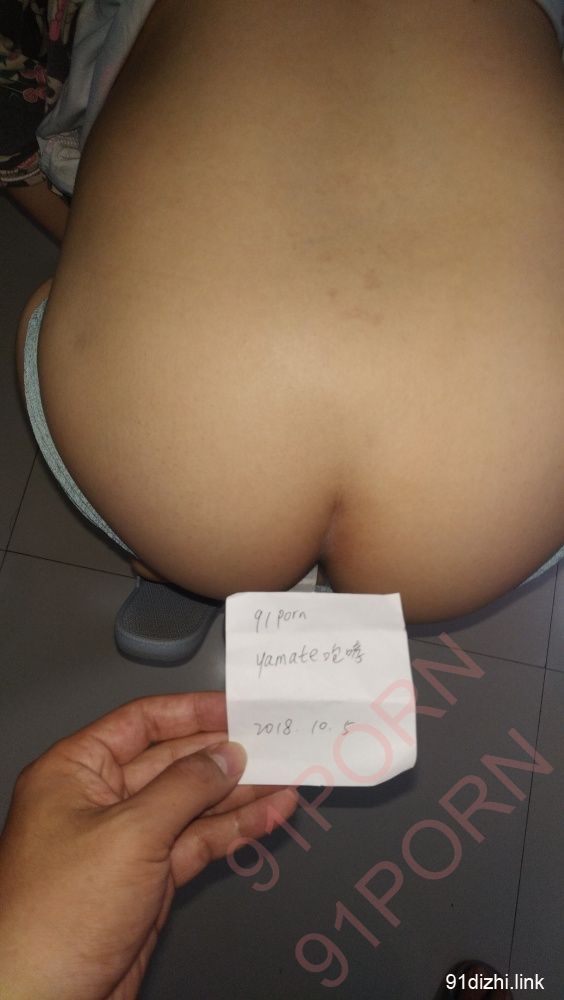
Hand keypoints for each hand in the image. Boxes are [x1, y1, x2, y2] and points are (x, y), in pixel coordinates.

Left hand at [0, 692, 297, 999]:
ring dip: (240, 794)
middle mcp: (99, 800)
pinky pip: (198, 843)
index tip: (238, 708)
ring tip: (285, 776)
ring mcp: (126, 842)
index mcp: (74, 771)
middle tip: (273, 742)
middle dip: (224, 754)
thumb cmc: (55, 916)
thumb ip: (184, 787)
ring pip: (193, 805)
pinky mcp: (149, 881)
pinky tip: (269, 816)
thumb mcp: (129, 833)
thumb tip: (225, 756)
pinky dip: (235, 830)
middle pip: (173, 762)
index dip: (192, 712)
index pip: (142, 723)